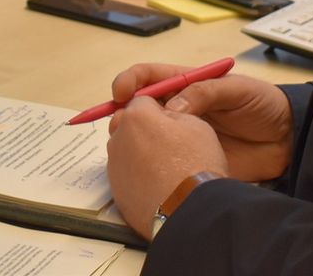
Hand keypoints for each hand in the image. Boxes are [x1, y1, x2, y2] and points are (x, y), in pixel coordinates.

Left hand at [106, 95, 226, 236]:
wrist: (191, 211)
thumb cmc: (197, 163)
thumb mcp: (196, 125)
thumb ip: (174, 113)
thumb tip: (163, 116)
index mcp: (137, 116)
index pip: (142, 101)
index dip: (158, 110)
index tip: (171, 122)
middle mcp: (118, 138)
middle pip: (127, 125)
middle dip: (142, 130)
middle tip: (167, 145)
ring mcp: (114, 167)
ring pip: (125, 151)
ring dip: (139, 154)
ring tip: (166, 170)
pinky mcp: (116, 192)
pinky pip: (126, 176)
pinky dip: (138, 177)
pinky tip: (158, 186)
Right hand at [111, 63, 292, 182]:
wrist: (287, 141)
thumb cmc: (263, 105)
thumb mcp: (237, 89)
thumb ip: (206, 92)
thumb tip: (174, 106)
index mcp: (187, 84)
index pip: (149, 77)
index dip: (130, 81)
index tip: (121, 93)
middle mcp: (178, 107)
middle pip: (139, 107)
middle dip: (124, 112)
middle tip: (121, 124)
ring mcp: (181, 134)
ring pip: (145, 134)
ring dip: (132, 137)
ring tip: (130, 145)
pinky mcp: (188, 158)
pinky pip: (161, 158)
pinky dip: (148, 161)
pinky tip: (145, 165)